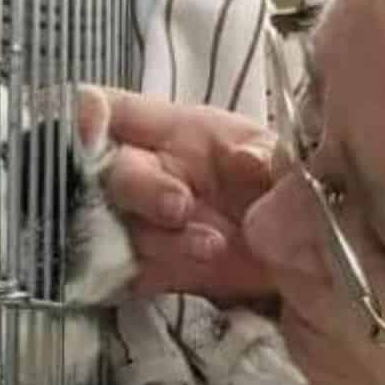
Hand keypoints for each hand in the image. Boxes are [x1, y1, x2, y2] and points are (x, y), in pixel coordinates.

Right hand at [88, 87, 278, 302]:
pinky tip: (184, 272)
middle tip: (179, 207)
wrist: (299, 257)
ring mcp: (136, 224)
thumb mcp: (281, 161)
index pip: (105, 111)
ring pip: (115, 228)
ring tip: (211, 246)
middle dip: (140, 188)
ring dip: (157, 239)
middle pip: (108, 173)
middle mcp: (142, 173)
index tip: (92, 123)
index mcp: (167, 131)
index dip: (86, 115)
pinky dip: (146, 273)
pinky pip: (123, 272)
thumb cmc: (277, 190)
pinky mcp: (141, 269)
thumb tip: (247, 157)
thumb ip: (265, 155)